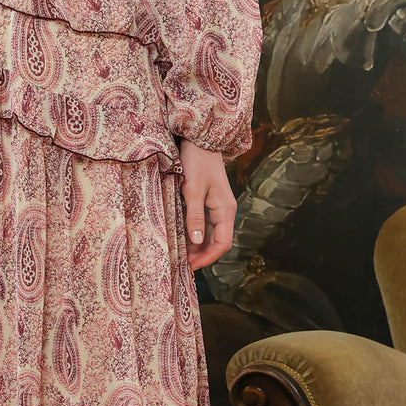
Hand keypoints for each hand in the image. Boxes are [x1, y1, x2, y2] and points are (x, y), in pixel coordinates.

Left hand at [179, 140, 237, 270]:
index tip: (191, 266)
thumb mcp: (193, 189)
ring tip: (180, 253)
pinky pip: (204, 221)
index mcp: (225, 210)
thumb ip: (195, 216)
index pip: (222, 243)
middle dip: (202, 254)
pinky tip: (182, 235)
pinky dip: (195, 231)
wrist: (198, 138)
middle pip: (216, 240)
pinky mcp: (208, 198)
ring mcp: (217, 204)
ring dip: (198, 244)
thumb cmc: (196, 161)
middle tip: (182, 263)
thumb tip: (197, 242)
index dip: (207, 257)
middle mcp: (224, 210)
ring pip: (210, 232)